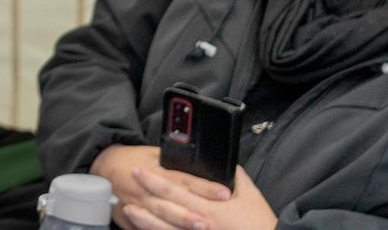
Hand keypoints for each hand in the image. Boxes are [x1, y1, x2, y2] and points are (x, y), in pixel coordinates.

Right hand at [89, 147, 224, 229]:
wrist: (105, 166)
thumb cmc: (134, 159)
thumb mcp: (155, 154)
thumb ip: (177, 164)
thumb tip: (207, 169)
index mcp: (155, 170)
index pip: (183, 180)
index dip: (204, 187)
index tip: (224, 193)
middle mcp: (146, 190)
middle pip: (172, 203)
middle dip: (190, 213)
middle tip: (211, 220)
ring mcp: (138, 206)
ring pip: (161, 219)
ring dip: (179, 225)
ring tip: (198, 228)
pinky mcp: (131, 219)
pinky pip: (146, 228)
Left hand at [122, 164, 272, 229]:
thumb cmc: (260, 224)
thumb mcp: (250, 195)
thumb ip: (236, 178)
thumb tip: (226, 164)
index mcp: (209, 209)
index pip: (174, 191)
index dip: (153, 180)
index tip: (139, 170)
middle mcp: (198, 226)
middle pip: (163, 210)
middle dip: (144, 196)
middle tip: (128, 185)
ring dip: (144, 220)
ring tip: (129, 209)